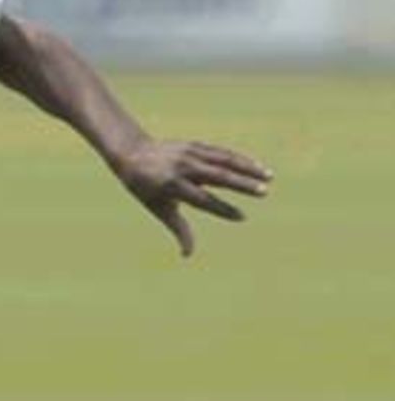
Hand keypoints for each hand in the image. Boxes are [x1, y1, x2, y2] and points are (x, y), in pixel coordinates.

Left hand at [113, 139, 272, 256]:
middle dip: (241, 185)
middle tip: (264, 193)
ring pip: (223, 161)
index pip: (202, 199)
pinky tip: (256, 167)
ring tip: (269, 178)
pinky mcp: (194, 145)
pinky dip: (239, 159)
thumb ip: (178, 229)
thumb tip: (187, 255)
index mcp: (171, 186)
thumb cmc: (145, 188)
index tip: (241, 217)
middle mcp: (182, 168)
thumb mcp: (158, 208)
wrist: (132, 153)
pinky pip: (220, 152)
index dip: (222, 209)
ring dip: (247, 169)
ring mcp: (189, 154)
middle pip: (217, 177)